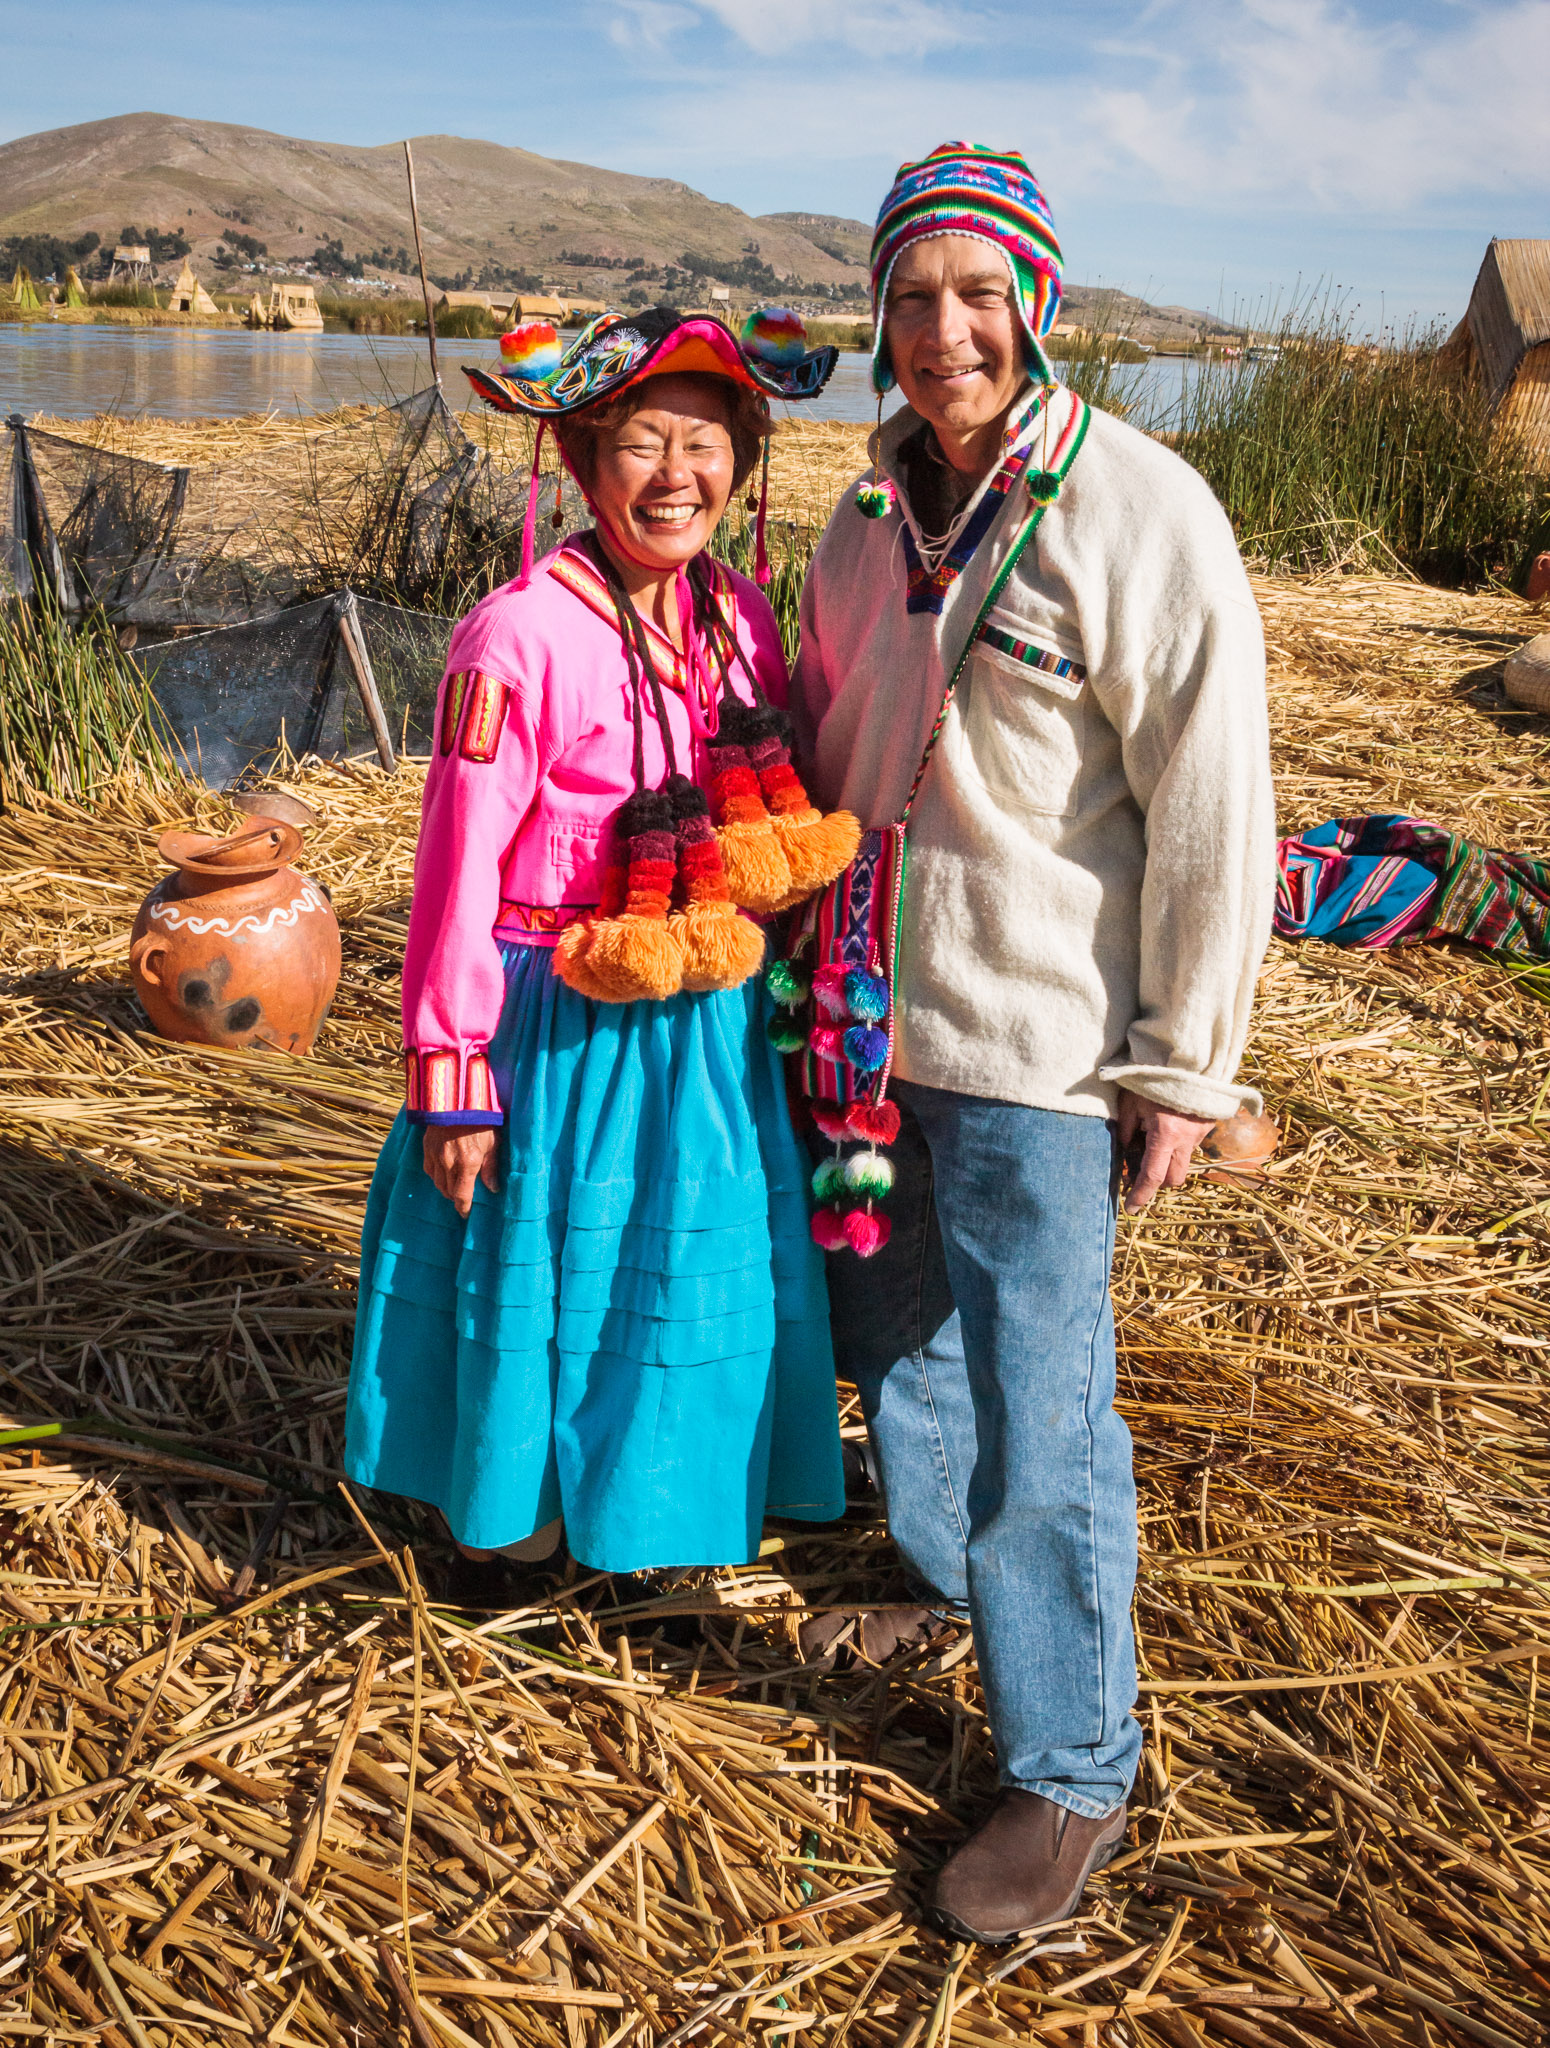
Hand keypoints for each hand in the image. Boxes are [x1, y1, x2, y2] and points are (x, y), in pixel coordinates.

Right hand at [422, 1127, 499, 1217]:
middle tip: (463, 1197)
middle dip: (455, 1197)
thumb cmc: (481, 1119)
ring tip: (454, 1186)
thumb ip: (491, 1167)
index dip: (463, 1208)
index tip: (466, 1213)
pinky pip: (428, 1169)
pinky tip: (443, 1172)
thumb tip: (493, 1188)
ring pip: (437, 1182)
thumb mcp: (494, 1142)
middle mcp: (448, 1163)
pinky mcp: (427, 1147)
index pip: (461, 1196)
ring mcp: (435, 1155)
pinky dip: (436, 1175)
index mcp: (467, 1164)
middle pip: (447, 1191)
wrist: (457, 1097)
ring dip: (445, 1187)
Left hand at [1116, 1089, 1213, 1215]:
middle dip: (1158, 1180)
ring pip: (1184, 1163)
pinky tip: (1169, 1127)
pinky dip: (1179, 1144)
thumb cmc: (1153, 1077)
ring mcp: (1200, 1133)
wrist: (1187, 1058)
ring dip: (1169, 1162)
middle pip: (1173, 1178)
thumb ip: (1126, 1129)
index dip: (1140, 1195)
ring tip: (1154, 1142)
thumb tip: (1125, 1152)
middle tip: (1141, 1169)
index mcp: (1165, 1135)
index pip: (1152, 1176)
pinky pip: (1192, 1145)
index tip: (1130, 1207)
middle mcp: (1186, 1140)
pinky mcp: (1208, 1125)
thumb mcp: (1130, 1102)